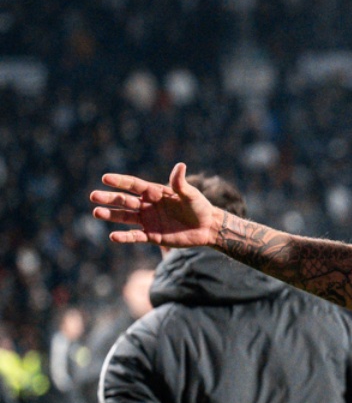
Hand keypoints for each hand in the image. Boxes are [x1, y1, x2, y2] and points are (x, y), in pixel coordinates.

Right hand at [90, 162, 220, 247]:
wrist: (207, 227)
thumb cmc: (199, 207)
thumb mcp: (191, 194)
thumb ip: (181, 183)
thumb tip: (180, 165)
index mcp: (154, 192)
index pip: (133, 185)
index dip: (120, 182)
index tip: (105, 178)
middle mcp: (147, 205)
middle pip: (124, 200)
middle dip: (109, 198)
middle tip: (93, 196)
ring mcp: (148, 220)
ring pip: (125, 217)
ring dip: (111, 215)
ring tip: (96, 212)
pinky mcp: (152, 236)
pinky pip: (135, 236)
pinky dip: (124, 237)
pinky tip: (113, 236)